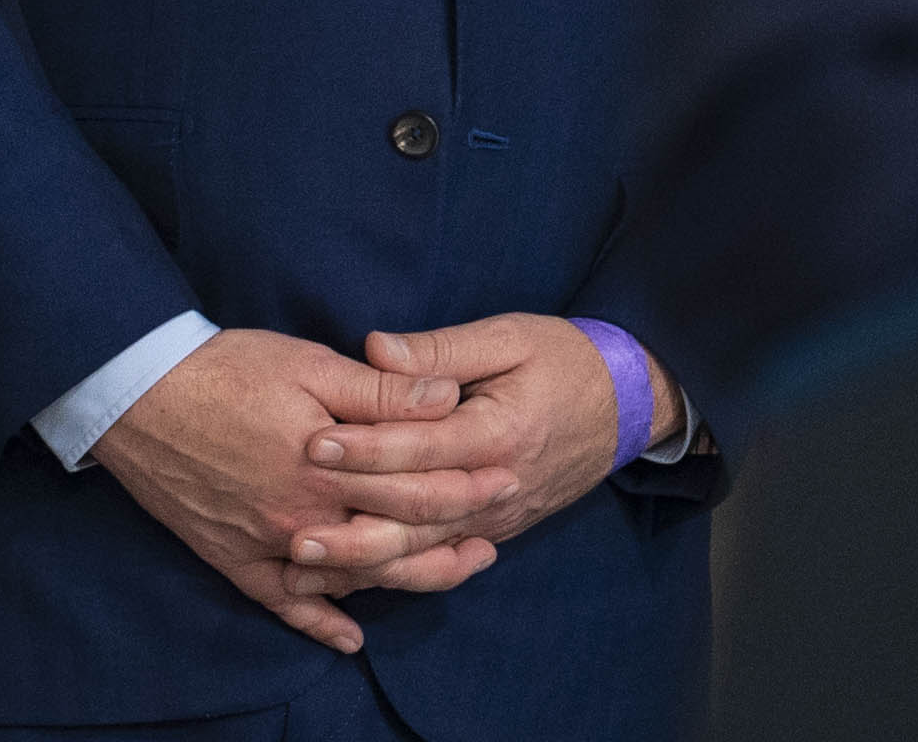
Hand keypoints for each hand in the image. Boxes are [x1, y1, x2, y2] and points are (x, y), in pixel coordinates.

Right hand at [92, 328, 517, 650]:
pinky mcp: (233, 558)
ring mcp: (266, 545)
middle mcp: (302, 518)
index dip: (465, 485)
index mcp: (329, 467)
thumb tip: (448, 399)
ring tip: (453, 573)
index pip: (414, 487)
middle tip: (495, 538)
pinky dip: (319, 623)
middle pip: (392, 540)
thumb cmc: (228, 369)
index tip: (505, 478)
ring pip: (350, 578)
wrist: (137, 394)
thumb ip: (382, 391)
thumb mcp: (313, 364)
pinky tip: (350, 638)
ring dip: (404, 580)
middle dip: (450, 538)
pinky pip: (282, 604)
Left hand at [282, 314, 679, 597]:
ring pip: (421, 552)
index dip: (365, 447)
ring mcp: (495, 518)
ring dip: (360, 563)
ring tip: (303, 567)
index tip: (312, 441)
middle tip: (289, 523)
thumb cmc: (566, 360)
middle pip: (414, 514)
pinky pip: (437, 563)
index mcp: (498, 432)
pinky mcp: (493, 531)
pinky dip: (391, 576)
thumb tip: (376, 348)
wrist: (628, 405)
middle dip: (349, 522)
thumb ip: (443, 349)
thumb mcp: (511, 336)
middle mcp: (495, 486)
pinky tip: (347, 580)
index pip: (421, 448)